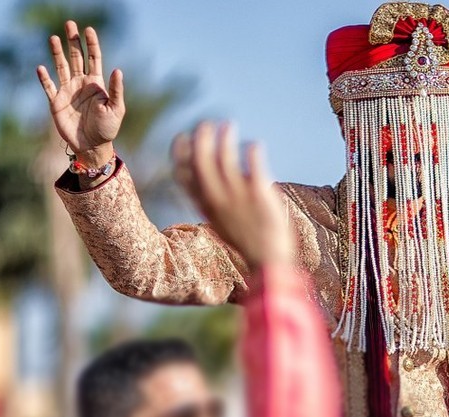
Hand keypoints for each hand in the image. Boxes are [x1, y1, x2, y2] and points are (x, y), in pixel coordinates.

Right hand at [36, 21, 123, 164]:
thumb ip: (115, 90)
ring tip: (53, 37)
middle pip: (76, 57)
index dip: (91, 44)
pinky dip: (44, 78)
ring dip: (57, 53)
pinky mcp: (56, 103)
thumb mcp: (116, 109)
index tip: (89, 29)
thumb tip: (117, 70)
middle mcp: (80, 83)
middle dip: (73, 41)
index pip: (94, 58)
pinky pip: (48, 87)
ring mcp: (67, 92)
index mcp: (96, 83)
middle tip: (70, 24)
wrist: (92, 146)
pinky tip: (41, 68)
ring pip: (61, 67)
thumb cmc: (107, 129)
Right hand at [171, 122, 293, 267]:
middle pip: (201, 160)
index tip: (182, 137)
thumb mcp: (219, 220)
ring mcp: (237, 195)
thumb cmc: (246, 238)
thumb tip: (207, 176)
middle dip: (200, 138)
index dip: (179, 153)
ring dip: (224, 138)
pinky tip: (255, 144)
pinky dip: (252, 150)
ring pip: (225, 157)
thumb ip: (211, 199)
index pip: (183, 174)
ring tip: (229, 125)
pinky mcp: (259, 193)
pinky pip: (253, 164)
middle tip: (206, 123)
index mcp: (205, 205)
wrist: (268, 260)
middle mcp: (217, 198)